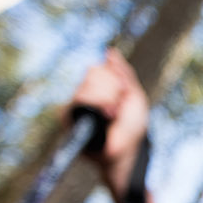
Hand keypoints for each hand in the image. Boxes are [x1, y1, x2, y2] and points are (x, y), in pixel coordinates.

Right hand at [68, 47, 149, 196]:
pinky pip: (78, 99)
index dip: (113, 80)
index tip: (123, 94)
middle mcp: (84, 94)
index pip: (96, 70)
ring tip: (112, 115)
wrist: (126, 150)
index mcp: (98, 88)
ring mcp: (75, 105)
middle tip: (117, 109)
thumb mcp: (134, 95)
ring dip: (107, 99)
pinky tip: (106, 117)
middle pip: (91, 73)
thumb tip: (109, 52)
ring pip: (86, 85)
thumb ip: (123, 73)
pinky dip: (99, 105)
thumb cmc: (131, 127)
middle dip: (111, 90)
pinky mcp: (68, 117)